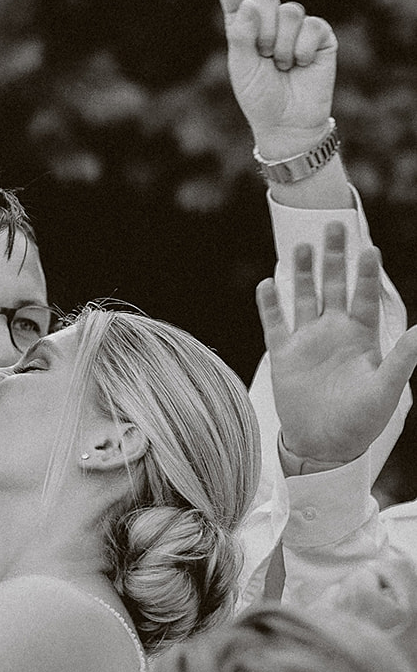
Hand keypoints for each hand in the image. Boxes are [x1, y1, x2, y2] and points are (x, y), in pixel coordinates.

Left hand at [214, 0, 336, 160]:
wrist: (288, 122)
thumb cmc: (259, 98)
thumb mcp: (241, 68)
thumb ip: (241, 36)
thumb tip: (250, 4)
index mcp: (244, 26)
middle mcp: (270, 20)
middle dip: (263, 31)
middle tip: (266, 58)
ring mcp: (297, 25)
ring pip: (289, 12)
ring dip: (282, 45)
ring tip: (283, 66)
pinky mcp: (320, 34)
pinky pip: (310, 27)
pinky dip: (303, 50)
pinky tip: (301, 65)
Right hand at [257, 223, 416, 465]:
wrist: (324, 446)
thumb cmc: (361, 421)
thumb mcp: (385, 389)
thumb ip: (402, 358)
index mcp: (361, 337)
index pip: (364, 295)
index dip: (366, 272)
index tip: (369, 247)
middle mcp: (334, 332)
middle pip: (334, 286)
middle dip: (334, 257)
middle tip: (334, 225)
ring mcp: (308, 342)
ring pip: (305, 298)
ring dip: (303, 273)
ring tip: (301, 246)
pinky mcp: (284, 356)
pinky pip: (276, 324)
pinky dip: (270, 305)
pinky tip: (268, 284)